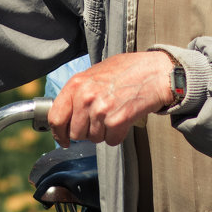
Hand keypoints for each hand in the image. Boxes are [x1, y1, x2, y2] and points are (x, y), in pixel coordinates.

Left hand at [48, 51, 173, 146]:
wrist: (156, 72)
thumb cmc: (128, 70)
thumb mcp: (95, 73)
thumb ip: (79, 91)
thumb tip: (67, 111)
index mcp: (77, 84)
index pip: (56, 117)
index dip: (58, 133)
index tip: (63, 139)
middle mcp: (86, 97)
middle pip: (76, 133)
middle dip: (87, 132)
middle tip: (100, 120)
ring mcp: (101, 110)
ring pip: (94, 138)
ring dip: (104, 132)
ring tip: (114, 114)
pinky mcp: (117, 121)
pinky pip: (111, 140)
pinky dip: (118, 134)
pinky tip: (124, 119)